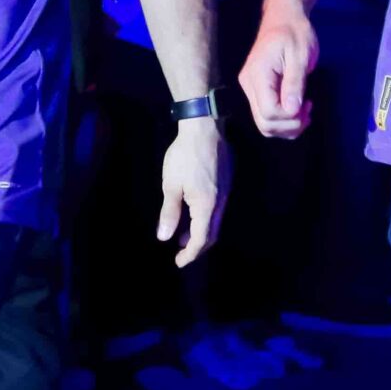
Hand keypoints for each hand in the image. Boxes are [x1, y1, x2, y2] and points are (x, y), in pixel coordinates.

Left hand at [157, 117, 228, 267]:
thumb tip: (164, 238)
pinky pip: (217, 209)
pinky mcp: (226, 182)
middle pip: (212, 234)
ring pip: (215, 221)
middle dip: (196, 247)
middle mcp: (221, 202)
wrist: (204, 127)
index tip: (178, 262)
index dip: (190, 254)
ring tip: (182, 235)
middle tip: (180, 252)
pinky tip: (192, 213)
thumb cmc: (183, 156)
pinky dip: (205, 218)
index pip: (201, 240)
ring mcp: (226, 192)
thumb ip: (169, 213)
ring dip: (200, 232)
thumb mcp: (170, 185)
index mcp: (207, 205)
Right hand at [239, 5, 315, 139]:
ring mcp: (251, 89)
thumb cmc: (295, 32)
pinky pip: (267, 115)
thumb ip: (294, 83)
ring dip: (288, 126)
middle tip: (309, 111)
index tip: (308, 104)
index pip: (269, 111)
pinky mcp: (257, 90)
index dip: (291, 117)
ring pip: (265, 124)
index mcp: (258, 74)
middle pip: (264, 123)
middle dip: (290, 125)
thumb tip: (292, 110)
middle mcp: (249, 85)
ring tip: (305, 111)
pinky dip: (284, 120)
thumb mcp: (300, 55)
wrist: (284, 18)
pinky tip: (298, 108)